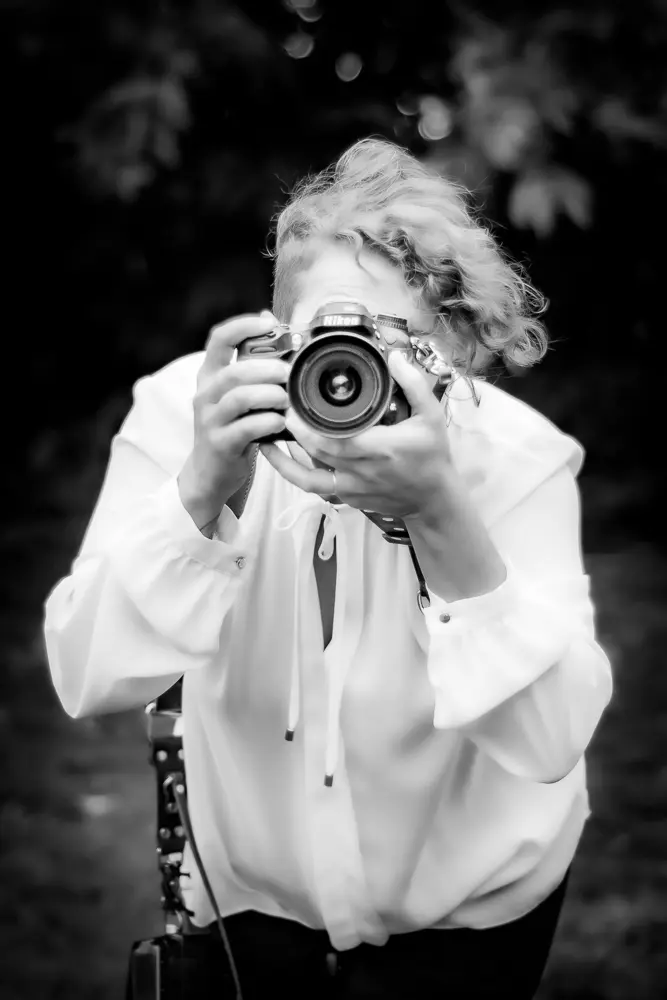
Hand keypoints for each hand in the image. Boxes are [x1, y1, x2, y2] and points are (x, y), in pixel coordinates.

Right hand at [178, 311, 289, 527]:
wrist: (209, 473)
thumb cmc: (232, 428)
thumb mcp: (236, 395)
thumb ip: (251, 366)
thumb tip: (271, 323)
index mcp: (209, 376)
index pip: (218, 339)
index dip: (242, 325)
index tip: (268, 323)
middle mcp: (205, 395)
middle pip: (234, 371)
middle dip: (267, 369)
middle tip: (288, 374)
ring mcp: (210, 420)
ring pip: (239, 398)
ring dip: (270, 395)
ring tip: (286, 400)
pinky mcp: (220, 444)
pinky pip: (246, 428)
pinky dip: (268, 421)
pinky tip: (280, 422)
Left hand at [260, 352, 453, 518]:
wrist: (433, 499)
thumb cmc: (432, 457)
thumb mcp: (432, 416)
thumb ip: (414, 384)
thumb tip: (395, 357)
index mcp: (381, 448)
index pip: (336, 439)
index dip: (308, 427)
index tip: (293, 407)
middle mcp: (362, 471)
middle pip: (316, 454)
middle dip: (293, 433)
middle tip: (280, 411)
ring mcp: (353, 489)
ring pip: (308, 478)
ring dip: (285, 462)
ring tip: (267, 441)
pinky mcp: (348, 499)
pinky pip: (316, 488)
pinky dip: (298, 474)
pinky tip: (285, 459)